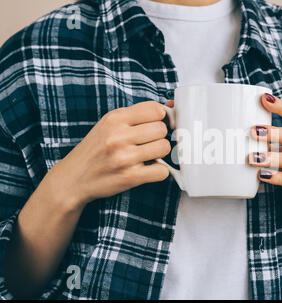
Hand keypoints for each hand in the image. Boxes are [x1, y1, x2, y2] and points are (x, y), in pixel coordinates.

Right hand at [48, 101, 170, 209]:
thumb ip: (137, 115)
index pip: (156, 109)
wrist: (72, 178)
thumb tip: (170, 107)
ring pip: (165, 147)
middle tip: (147, 144)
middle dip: (158, 137)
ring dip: (160, 154)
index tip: (155, 125)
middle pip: (162, 129)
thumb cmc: (96, 150)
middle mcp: (118, 135)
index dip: (160, 118)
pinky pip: (162, 171)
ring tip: (146, 156)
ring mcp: (124, 157)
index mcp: (115, 118)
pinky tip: (147, 170)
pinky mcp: (130, 177)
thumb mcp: (109, 124)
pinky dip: (159, 171)